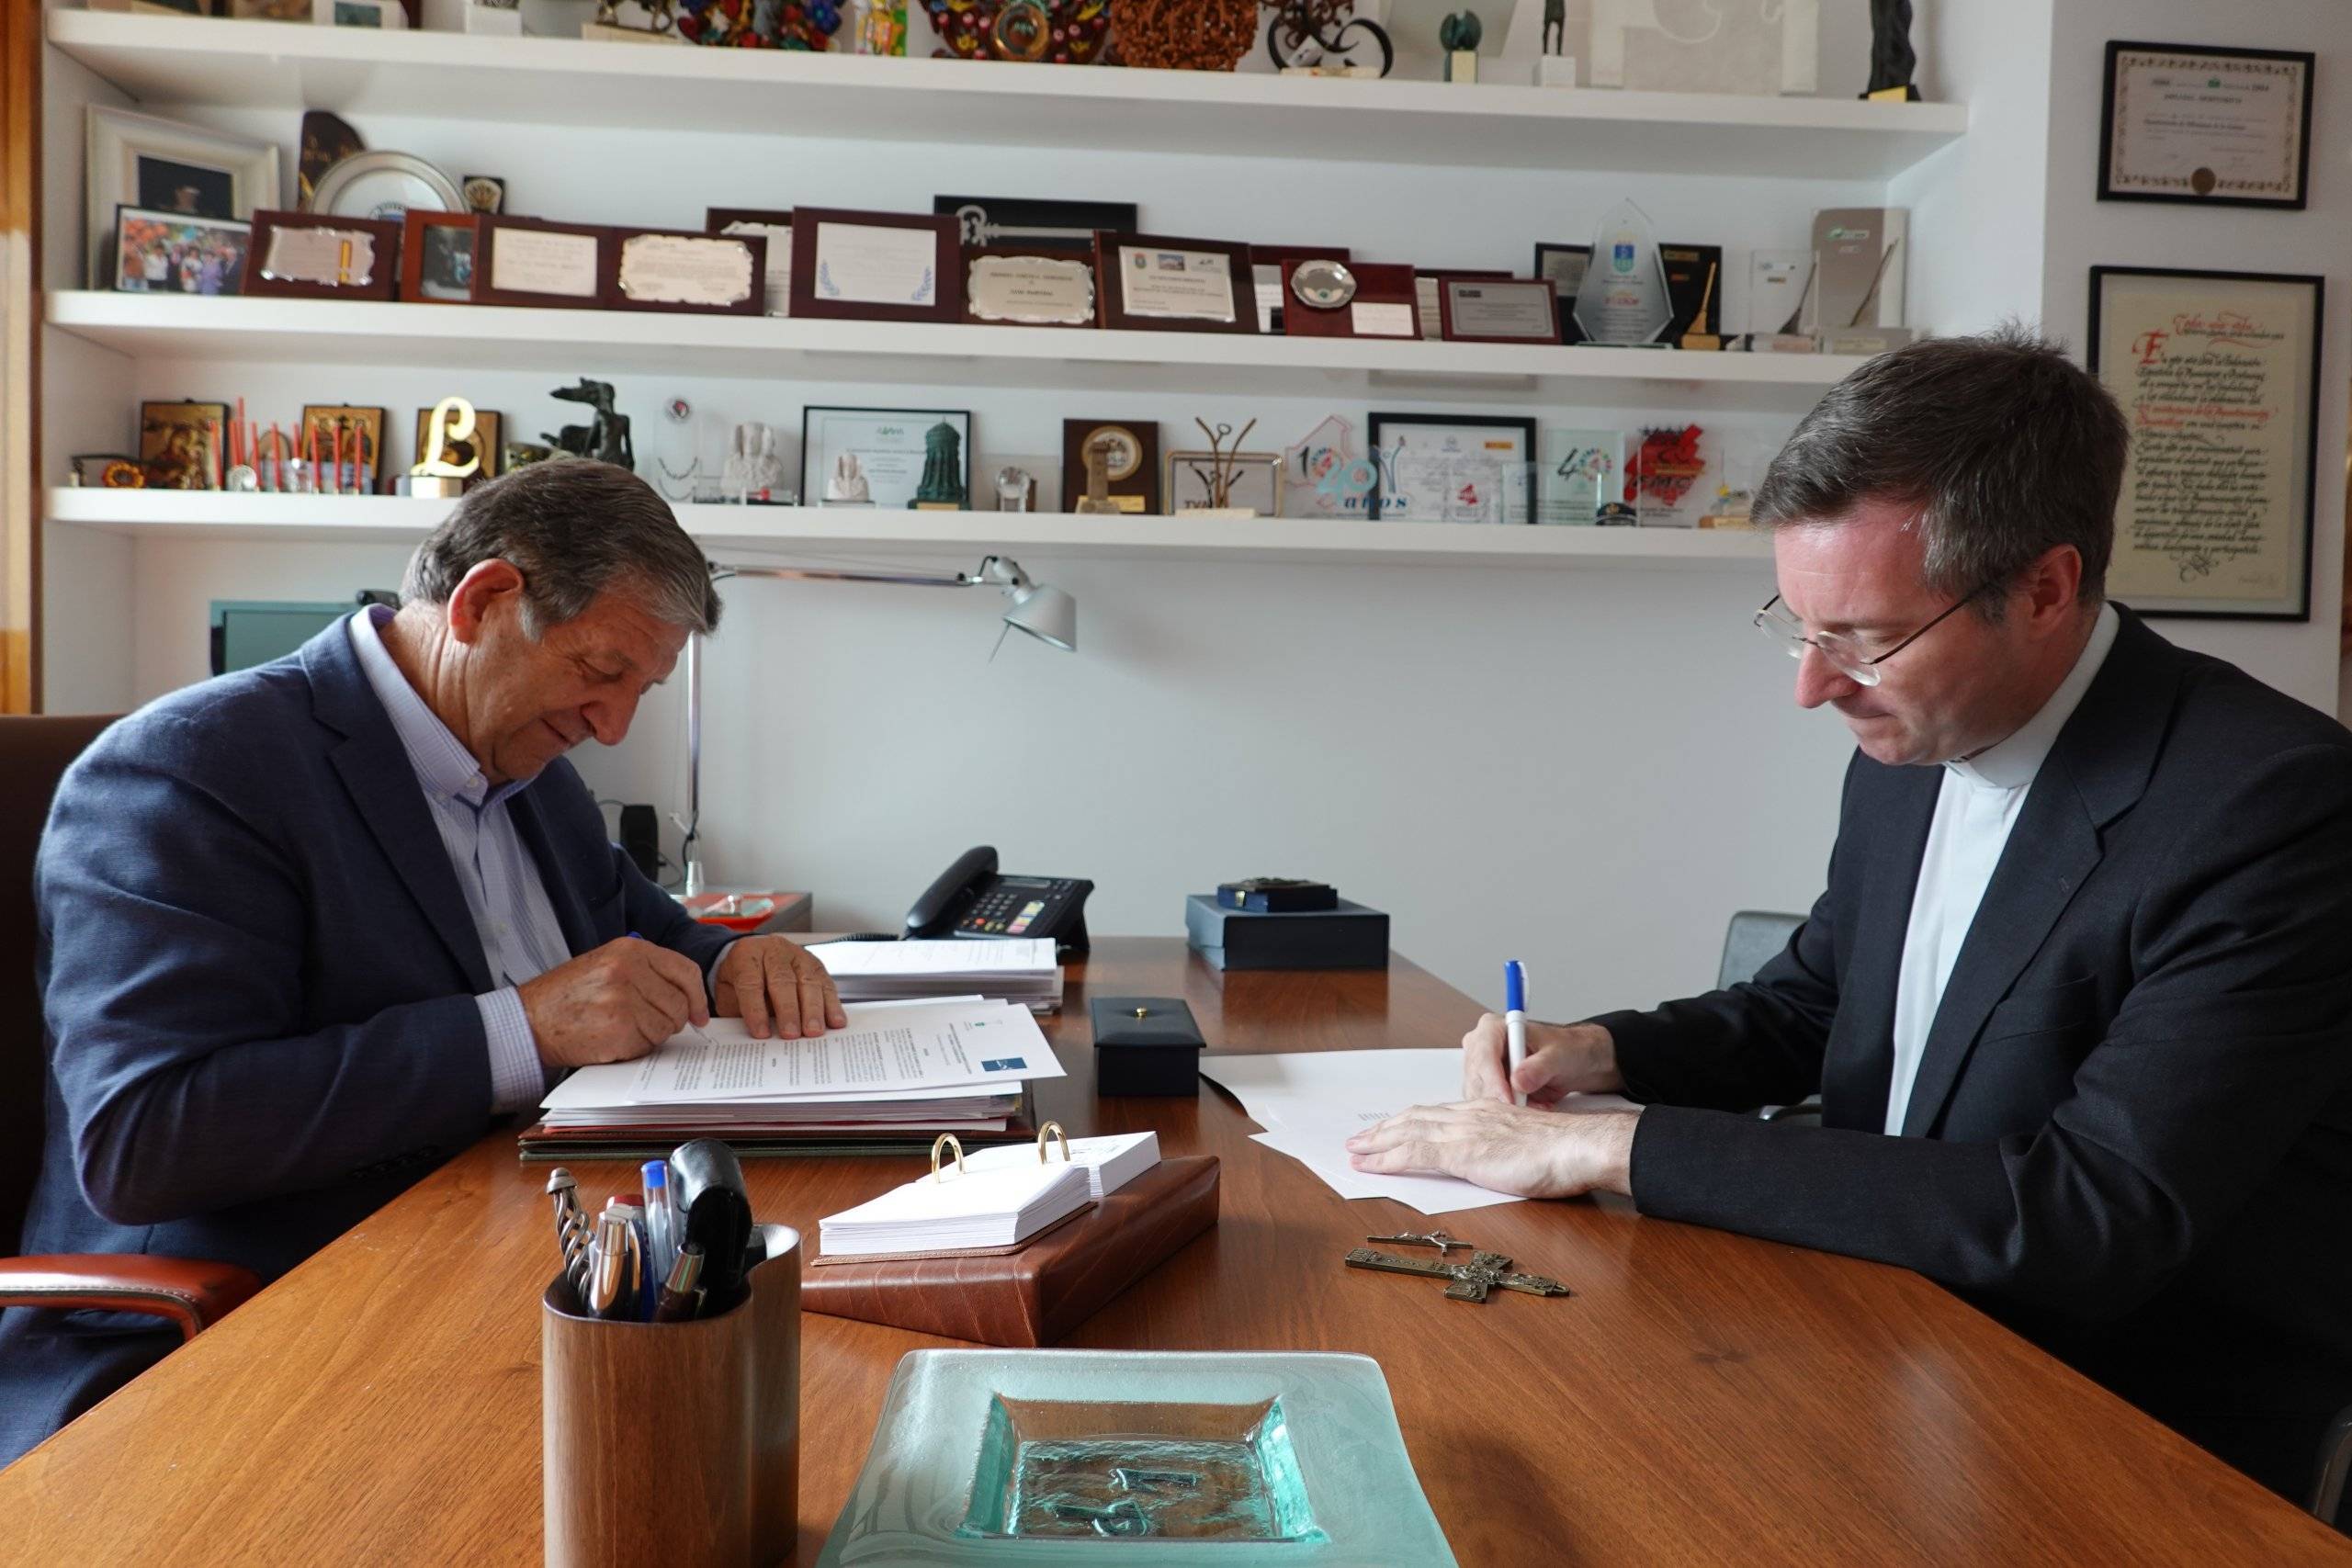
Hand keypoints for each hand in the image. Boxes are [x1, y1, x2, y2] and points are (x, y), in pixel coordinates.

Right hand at [519, 936, 709, 1068]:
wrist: (529, 1019)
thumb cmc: (567, 995)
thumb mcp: (606, 964)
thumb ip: (646, 972)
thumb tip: (687, 995)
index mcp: (630, 950)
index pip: (685, 970)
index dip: (697, 996)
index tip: (699, 1014)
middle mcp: (629, 970)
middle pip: (679, 1003)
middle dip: (670, 1020)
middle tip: (645, 1024)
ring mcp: (624, 1000)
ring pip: (666, 1026)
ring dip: (651, 1035)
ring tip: (621, 1028)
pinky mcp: (618, 1029)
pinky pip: (647, 1045)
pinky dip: (635, 1048)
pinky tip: (612, 1039)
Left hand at [713, 935, 846, 1039]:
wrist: (753, 959)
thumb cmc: (739, 980)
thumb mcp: (728, 992)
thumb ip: (737, 1009)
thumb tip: (756, 1034)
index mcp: (747, 954)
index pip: (750, 982)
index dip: (755, 1009)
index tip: (761, 1033)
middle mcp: (774, 951)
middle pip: (783, 980)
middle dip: (788, 1010)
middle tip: (791, 1034)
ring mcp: (798, 956)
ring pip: (808, 981)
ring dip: (813, 1009)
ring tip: (814, 1031)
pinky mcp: (816, 965)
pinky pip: (826, 984)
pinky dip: (832, 1005)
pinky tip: (834, 1021)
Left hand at [1346, 1101, 1641, 1198]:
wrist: (1578, 1147)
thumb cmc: (1564, 1151)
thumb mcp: (1526, 1145)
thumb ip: (1503, 1149)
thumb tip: (1494, 1162)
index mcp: (1485, 1111)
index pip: (1437, 1114)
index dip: (1409, 1122)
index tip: (1390, 1129)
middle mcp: (1470, 1114)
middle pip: (1415, 1118)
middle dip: (1384, 1129)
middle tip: (1360, 1140)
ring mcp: (1464, 1131)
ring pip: (1408, 1132)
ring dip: (1377, 1142)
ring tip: (1355, 1152)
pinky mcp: (1463, 1150)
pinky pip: (1414, 1153)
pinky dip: (1387, 1159)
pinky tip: (1371, 1166)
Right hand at [1460, 1014, 1622, 1103]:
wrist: (1575, 1062)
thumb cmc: (1566, 1049)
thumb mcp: (1559, 1055)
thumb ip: (1539, 1067)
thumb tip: (1518, 1081)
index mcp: (1494, 1028)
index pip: (1484, 1055)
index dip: (1493, 1079)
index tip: (1509, 1099)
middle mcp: (1482, 1047)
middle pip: (1478, 1077)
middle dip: (1501, 1096)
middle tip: (1527, 1106)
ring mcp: (1483, 1069)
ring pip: (1481, 1095)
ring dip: (1508, 1105)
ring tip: (1537, 1102)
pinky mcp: (1488, 1088)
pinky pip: (1489, 1106)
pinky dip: (1510, 1111)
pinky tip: (1532, 1105)